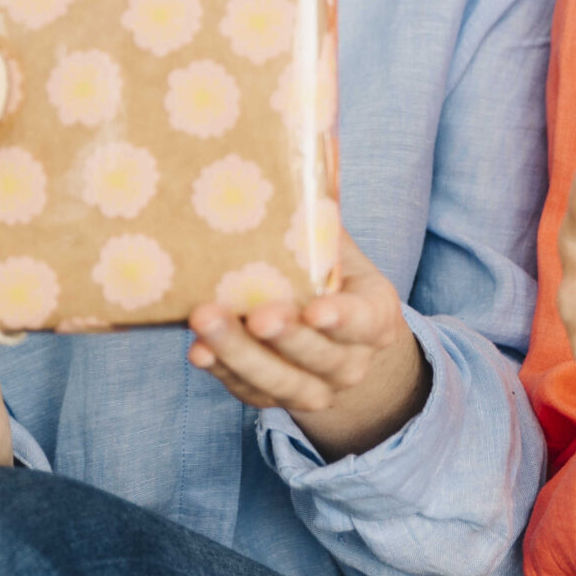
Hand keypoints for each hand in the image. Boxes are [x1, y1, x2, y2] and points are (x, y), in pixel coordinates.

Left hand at [186, 227, 425, 457]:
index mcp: (376, 319)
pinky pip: (252, 393)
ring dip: (241, 355)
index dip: (340, 318)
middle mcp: (352, 362)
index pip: (362, 321)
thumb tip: (286, 174)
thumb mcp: (343, 258)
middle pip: (320, 356)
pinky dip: (224, 373)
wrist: (344, 348)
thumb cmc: (337, 286)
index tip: (315, 310)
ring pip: (283, 382)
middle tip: (254, 315)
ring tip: (206, 323)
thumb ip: (321, 230)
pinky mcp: (279, 401)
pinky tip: (199, 351)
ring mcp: (318, 389)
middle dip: (284, 337)